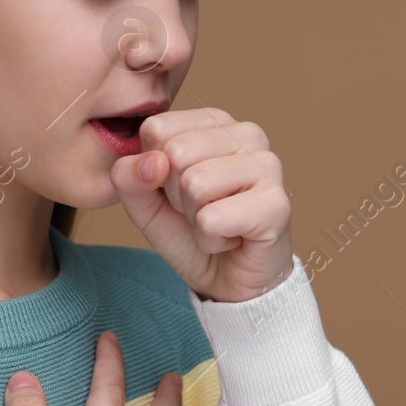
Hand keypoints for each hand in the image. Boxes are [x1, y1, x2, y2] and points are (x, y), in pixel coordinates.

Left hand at [109, 107, 294, 302]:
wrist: (230, 283)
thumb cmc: (192, 233)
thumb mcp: (145, 203)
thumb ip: (130, 177)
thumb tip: (151, 162)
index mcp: (215, 122)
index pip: (156, 128)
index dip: (155, 169)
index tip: (181, 190)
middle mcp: (247, 134)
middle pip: (175, 154)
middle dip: (176, 196)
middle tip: (202, 211)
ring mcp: (268, 164)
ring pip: (195, 184)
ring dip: (195, 219)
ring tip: (218, 224)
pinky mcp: (276, 203)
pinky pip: (212, 219)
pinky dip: (211, 240)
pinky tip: (232, 238)